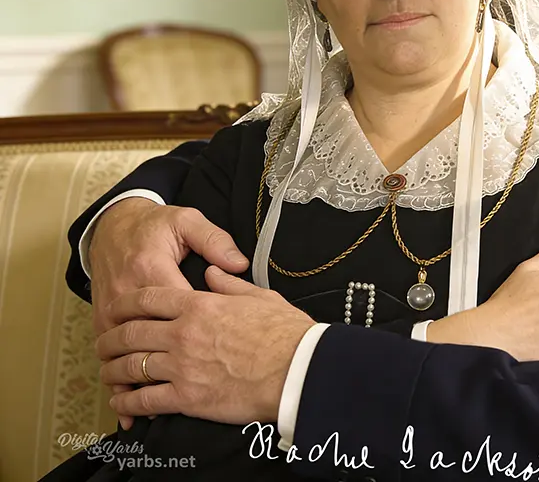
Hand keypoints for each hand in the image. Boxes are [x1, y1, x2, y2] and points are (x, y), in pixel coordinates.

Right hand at [88, 199, 247, 428]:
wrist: (114, 225)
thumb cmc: (155, 226)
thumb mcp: (187, 222)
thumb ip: (214, 241)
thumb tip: (237, 264)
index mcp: (153, 271)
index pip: (178, 310)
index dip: (198, 337)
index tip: (222, 359)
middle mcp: (128, 295)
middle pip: (144, 340)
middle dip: (166, 370)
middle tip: (195, 393)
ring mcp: (110, 310)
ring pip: (120, 355)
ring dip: (134, 385)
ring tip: (153, 413)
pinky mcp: (101, 319)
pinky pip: (109, 356)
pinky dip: (118, 381)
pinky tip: (129, 406)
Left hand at [97, 266, 314, 424]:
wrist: (297, 368)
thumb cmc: (284, 332)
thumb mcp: (259, 296)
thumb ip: (229, 284)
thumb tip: (214, 272)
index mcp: (199, 305)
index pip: (148, 299)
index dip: (126, 303)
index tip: (117, 308)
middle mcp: (183, 333)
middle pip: (131, 332)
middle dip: (111, 337)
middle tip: (105, 342)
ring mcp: (181, 366)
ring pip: (130, 366)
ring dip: (113, 370)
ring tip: (107, 372)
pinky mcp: (186, 397)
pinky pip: (144, 400)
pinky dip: (127, 403)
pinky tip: (121, 403)